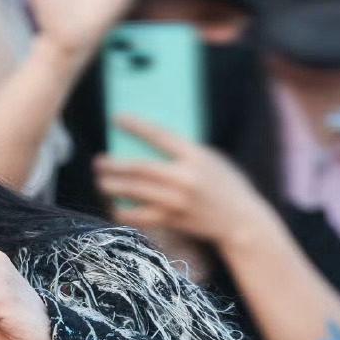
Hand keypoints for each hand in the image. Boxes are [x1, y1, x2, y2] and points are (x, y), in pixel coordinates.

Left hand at [93, 116, 271, 248]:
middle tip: (99, 161)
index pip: (160, 136)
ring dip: (114, 187)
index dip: (137, 127)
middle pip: (141, 168)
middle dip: (115, 164)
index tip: (117, 118)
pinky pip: (142, 216)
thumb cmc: (226, 184)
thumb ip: (185, 152)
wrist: (241, 221)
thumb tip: (151, 141)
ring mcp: (178, 202)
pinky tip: (115, 207)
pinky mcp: (174, 221)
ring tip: (101, 181)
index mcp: (196, 157)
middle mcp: (186, 179)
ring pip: (136, 193)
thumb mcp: (212, 158)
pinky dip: (126, 212)